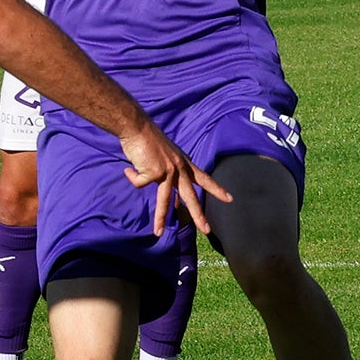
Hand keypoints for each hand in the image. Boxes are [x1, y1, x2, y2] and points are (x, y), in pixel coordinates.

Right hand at [117, 120, 230, 236]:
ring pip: (165, 200)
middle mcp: (179, 168)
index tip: (229, 198)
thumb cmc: (147, 138)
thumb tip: (163, 188)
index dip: (216, 189)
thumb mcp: (165, 155)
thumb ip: (168, 171)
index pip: (204, 178)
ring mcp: (167, 171)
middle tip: (207, 230)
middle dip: (199, 215)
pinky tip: (130, 168)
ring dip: (160, 218)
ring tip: (158, 232)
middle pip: (191, 196)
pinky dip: (133, 176)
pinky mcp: (153, 172)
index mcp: (183, 163)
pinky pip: (139, 183)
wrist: (137, 126)